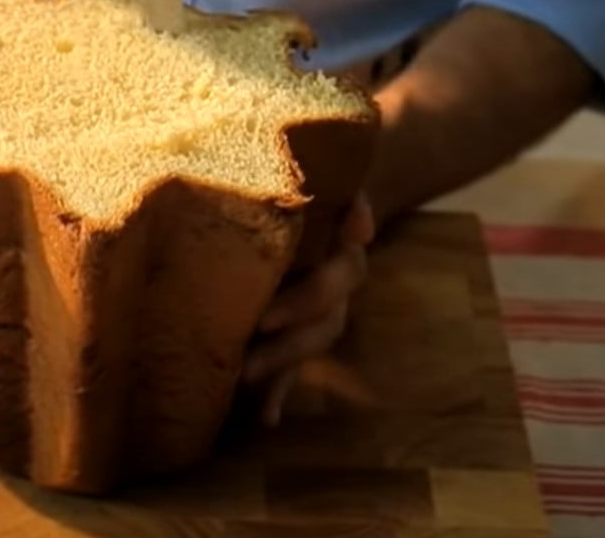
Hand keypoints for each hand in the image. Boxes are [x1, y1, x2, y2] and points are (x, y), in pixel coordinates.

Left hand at [242, 194, 377, 425]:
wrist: (322, 197)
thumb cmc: (312, 185)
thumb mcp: (330, 184)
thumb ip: (345, 199)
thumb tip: (360, 222)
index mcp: (342, 255)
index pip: (335, 283)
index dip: (304, 304)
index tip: (265, 319)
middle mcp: (337, 290)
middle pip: (323, 324)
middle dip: (286, 345)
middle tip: (246, 361)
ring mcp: (321, 313)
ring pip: (310, 346)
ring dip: (282, 369)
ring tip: (243, 382)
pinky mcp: (299, 332)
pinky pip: (295, 369)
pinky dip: (279, 396)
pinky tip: (266, 420)